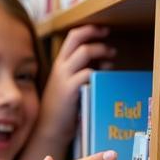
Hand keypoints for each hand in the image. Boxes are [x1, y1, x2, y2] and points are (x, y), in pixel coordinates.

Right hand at [38, 25, 114, 144]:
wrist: (48, 130)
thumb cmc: (61, 110)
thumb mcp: (67, 87)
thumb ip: (80, 74)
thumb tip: (102, 65)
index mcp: (59, 65)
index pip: (72, 38)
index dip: (88, 30)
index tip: (102, 30)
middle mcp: (60, 68)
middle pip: (77, 38)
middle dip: (95, 33)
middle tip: (108, 34)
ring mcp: (64, 78)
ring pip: (85, 52)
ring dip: (101, 51)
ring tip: (111, 58)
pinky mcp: (69, 89)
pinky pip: (88, 73)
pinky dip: (99, 73)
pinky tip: (105, 78)